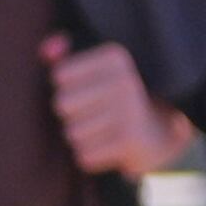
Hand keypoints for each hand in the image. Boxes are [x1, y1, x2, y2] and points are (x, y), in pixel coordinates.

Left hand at [41, 35, 194, 177]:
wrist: (158, 134)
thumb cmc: (112, 100)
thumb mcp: (92, 72)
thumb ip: (63, 57)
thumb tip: (47, 49)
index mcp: (115, 57)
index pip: (60, 75)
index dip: (67, 89)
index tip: (90, 91)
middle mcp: (125, 80)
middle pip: (62, 104)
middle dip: (72, 115)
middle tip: (96, 114)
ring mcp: (130, 111)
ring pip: (71, 133)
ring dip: (82, 138)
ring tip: (105, 130)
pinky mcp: (130, 141)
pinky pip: (84, 156)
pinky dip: (91, 156)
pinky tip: (109, 147)